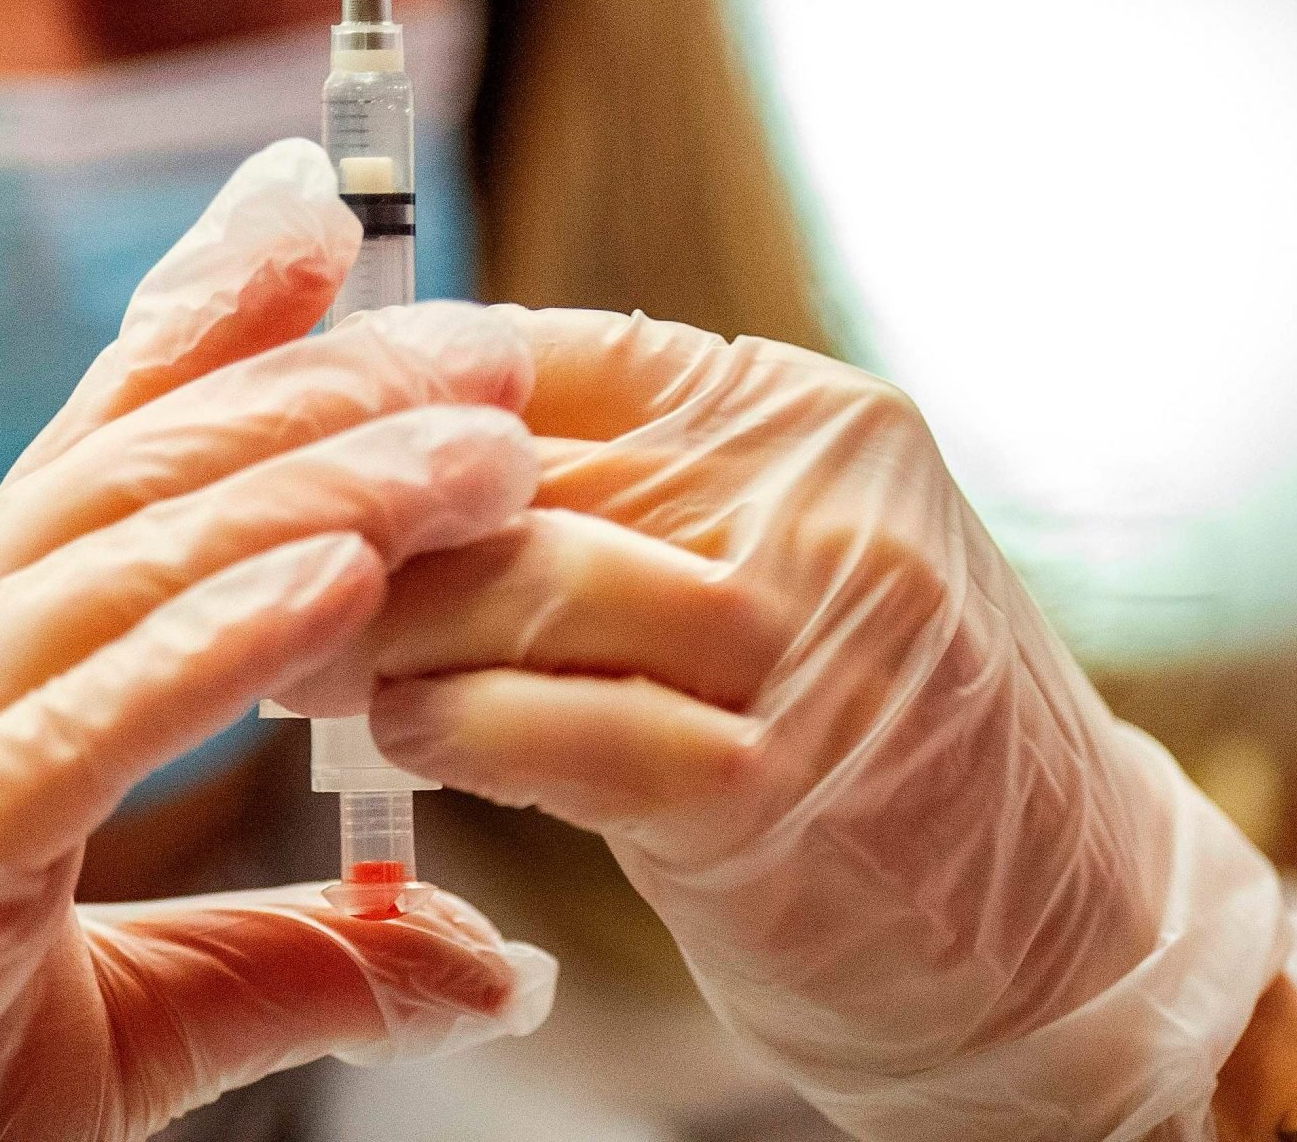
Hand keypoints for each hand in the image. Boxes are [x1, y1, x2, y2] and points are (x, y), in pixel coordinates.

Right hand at [0, 143, 553, 1141]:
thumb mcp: (123, 1035)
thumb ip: (289, 971)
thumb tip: (494, 962)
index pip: (96, 476)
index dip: (205, 337)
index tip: (311, 229)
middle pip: (134, 485)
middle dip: (306, 384)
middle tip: (469, 326)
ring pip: (126, 569)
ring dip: (315, 486)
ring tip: (475, 440)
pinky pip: (87, 725)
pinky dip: (215, 638)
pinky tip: (337, 575)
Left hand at [358, 308, 1288, 1141]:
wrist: (1065, 942)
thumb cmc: (871, 742)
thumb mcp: (771, 564)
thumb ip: (616, 493)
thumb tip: (382, 449)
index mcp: (799, 415)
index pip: (535, 354)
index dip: (379, 394)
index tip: (270, 440)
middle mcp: (815, 497)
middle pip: (506, 462)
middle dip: (347, 516)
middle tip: (231, 560)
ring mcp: (808, 636)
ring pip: (520, 581)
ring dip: (374, 625)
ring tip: (292, 660)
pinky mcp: (777, 784)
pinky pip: (558, 725)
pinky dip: (450, 724)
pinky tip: (390, 735)